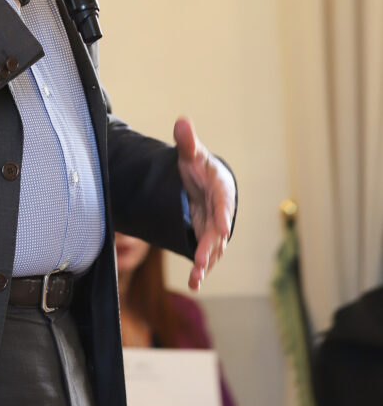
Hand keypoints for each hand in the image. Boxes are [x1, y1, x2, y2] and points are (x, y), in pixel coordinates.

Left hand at [174, 116, 234, 289]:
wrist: (202, 180)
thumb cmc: (199, 165)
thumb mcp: (191, 153)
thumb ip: (187, 142)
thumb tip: (182, 121)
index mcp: (221, 189)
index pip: (223, 203)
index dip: (223, 216)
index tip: (222, 229)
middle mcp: (221, 211)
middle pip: (217, 232)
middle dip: (209, 247)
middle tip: (199, 262)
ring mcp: (213, 227)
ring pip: (212, 248)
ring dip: (204, 263)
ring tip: (195, 280)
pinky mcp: (205, 237)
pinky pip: (204, 254)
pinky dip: (200, 268)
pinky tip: (194, 284)